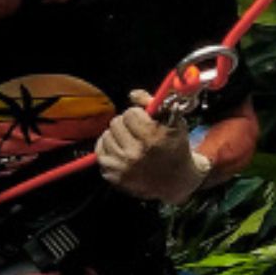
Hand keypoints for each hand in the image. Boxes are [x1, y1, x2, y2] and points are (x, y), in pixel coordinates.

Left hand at [95, 90, 212, 204]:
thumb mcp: (174, 122)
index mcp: (152, 138)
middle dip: (126, 124)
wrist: (175, 180)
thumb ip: (153, 103)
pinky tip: (121, 150)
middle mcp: (135, 153)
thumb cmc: (174, 146)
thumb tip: (132, 94)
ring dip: (117, 135)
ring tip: (129, 141)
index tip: (144, 120)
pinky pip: (100, 150)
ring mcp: (122, 166)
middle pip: (115, 123)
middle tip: (136, 131)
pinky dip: (108, 147)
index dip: (137, 114)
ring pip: (106, 135)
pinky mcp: (112, 175)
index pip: (129, 113)